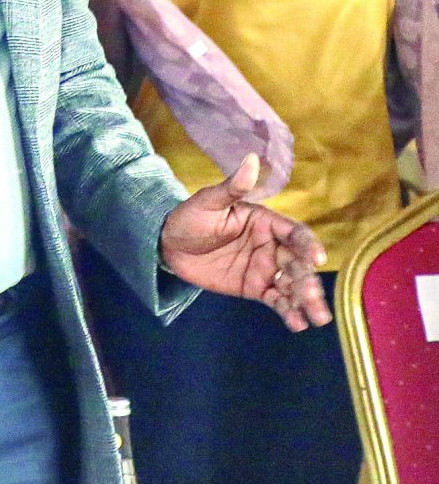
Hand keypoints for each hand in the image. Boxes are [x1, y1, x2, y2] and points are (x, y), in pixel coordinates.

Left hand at [159, 153, 329, 331]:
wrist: (167, 245)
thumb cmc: (190, 217)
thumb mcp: (208, 202)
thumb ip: (232, 186)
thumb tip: (251, 159)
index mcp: (266, 222)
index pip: (294, 233)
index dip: (308, 245)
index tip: (316, 258)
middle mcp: (272, 246)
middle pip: (298, 264)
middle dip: (310, 282)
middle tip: (316, 299)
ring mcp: (266, 269)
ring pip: (292, 285)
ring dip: (306, 301)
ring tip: (317, 318)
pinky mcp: (256, 288)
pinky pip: (276, 300)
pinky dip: (289, 312)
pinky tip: (298, 324)